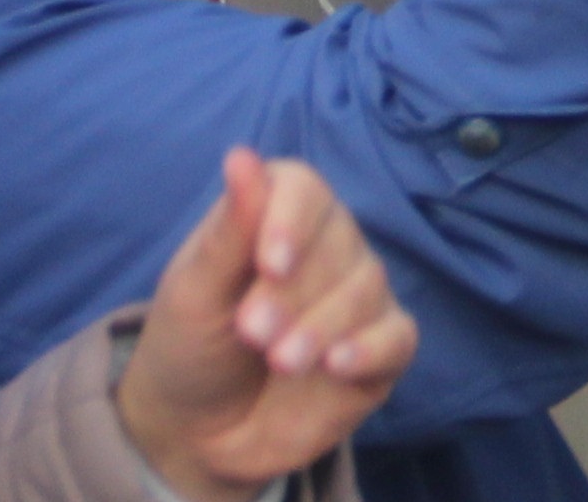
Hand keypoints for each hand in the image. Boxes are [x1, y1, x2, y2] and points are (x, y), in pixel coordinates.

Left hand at [114, 149, 415, 501]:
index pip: (303, 189)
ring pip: (367, 286)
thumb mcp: (193, 294)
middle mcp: (324, 248)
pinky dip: (372, 347)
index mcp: (273, 217)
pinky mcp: (378, 353)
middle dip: (295, 291)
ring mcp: (354, 300)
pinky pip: (398, 336)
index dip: (292, 220)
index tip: (269, 264)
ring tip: (280, 360)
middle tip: (252, 333)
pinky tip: (336, 365)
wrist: (198, 433)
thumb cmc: (189, 347)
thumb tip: (241, 155)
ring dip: (323, 324)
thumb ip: (228, 233)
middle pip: (338, 240)